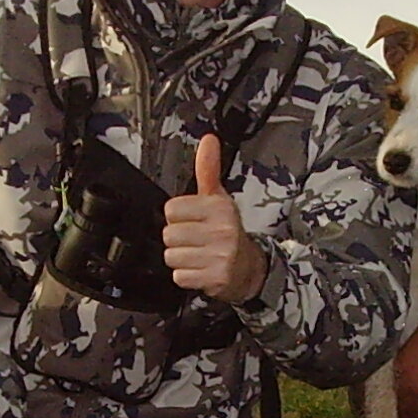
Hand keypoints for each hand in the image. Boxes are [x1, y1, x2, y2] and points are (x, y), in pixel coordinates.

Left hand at [163, 135, 267, 304]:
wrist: (248, 268)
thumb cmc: (228, 230)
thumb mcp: (218, 198)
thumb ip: (208, 169)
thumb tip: (208, 139)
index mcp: (219, 207)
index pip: (171, 209)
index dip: (178, 216)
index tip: (192, 220)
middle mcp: (222, 230)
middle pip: (169, 234)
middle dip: (179, 239)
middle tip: (195, 240)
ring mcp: (219, 255)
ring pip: (172, 256)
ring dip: (181, 259)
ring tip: (198, 254)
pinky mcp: (215, 277)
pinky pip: (179, 276)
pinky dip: (187, 276)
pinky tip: (200, 269)